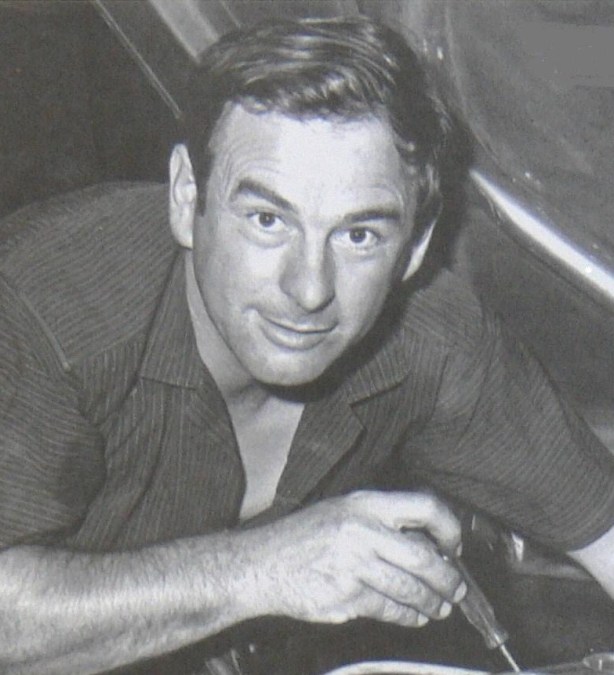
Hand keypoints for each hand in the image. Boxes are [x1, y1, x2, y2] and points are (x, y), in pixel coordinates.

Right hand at [241, 490, 465, 627]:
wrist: (262, 564)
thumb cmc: (304, 537)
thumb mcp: (342, 512)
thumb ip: (381, 522)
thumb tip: (430, 544)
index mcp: (365, 504)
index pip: (425, 507)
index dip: (449, 528)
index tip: (454, 546)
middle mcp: (362, 531)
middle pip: (424, 557)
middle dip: (448, 579)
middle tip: (457, 589)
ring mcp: (354, 566)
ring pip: (410, 589)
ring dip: (432, 602)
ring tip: (440, 607)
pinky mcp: (345, 598)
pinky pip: (389, 609)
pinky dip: (409, 616)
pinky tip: (414, 617)